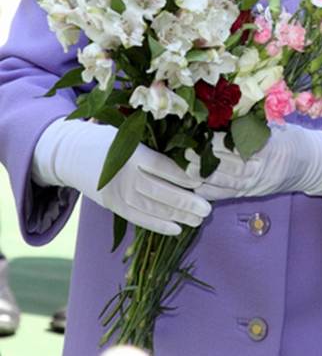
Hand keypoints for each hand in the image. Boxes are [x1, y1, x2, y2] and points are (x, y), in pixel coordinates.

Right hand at [33, 119, 211, 235]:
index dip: (181, 175)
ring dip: (177, 216)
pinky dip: (158, 225)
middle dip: (185, 202)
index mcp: (131, 151)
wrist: (73, 154)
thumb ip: (154, 143)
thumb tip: (190, 151)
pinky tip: (177, 229)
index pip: (160, 165)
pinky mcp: (113, 206)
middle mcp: (124, 174)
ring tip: (199, 219)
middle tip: (207, 208)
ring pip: (152, 208)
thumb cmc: (110, 139)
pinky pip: (138, 218)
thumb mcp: (130, 133)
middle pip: (159, 191)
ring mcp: (118, 192)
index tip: (200, 181)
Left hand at [186, 124, 321, 201]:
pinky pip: (227, 194)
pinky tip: (193, 186)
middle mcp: (262, 168)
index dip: (217, 140)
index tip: (199, 132)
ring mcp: (256, 183)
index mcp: (270, 147)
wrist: (314, 165)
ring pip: (225, 182)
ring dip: (202, 176)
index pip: (238, 144)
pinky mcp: (251, 193)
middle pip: (228, 165)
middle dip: (204, 159)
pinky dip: (209, 192)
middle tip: (183, 150)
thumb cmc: (294, 139)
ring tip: (183, 168)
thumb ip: (254, 121)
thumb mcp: (278, 125)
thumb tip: (226, 109)